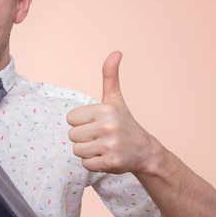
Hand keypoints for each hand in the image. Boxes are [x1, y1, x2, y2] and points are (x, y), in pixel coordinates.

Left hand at [66, 51, 155, 173]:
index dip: (81, 122)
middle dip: (83, 138)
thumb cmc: (124, 123)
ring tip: (103, 146)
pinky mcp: (110, 163)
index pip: (71, 119)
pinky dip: (93, 163)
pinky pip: (86, 164)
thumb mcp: (115, 99)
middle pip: (72, 136)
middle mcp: (108, 126)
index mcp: (105, 109)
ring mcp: (110, 145)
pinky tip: (106, 157)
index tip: (96, 123)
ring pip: (78, 151)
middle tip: (100, 137)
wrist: (144, 151)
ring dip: (88, 151)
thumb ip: (110, 76)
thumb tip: (116, 52)